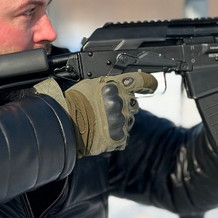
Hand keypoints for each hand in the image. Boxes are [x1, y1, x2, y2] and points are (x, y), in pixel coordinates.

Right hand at [35, 73, 156, 156]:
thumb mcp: (91, 83)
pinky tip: (102, 132)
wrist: (66, 123)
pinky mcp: (119, 136)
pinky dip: (114, 135)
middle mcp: (122, 102)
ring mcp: (122, 120)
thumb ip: (109, 84)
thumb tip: (116, 85)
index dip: (148, 82)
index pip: (140, 80)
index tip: (152, 84)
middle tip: (107, 110)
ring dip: (118, 121)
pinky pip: (122, 136)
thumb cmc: (74, 102)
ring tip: (101, 122)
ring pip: (128, 120)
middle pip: (133, 103)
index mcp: (116, 86)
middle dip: (124, 106)